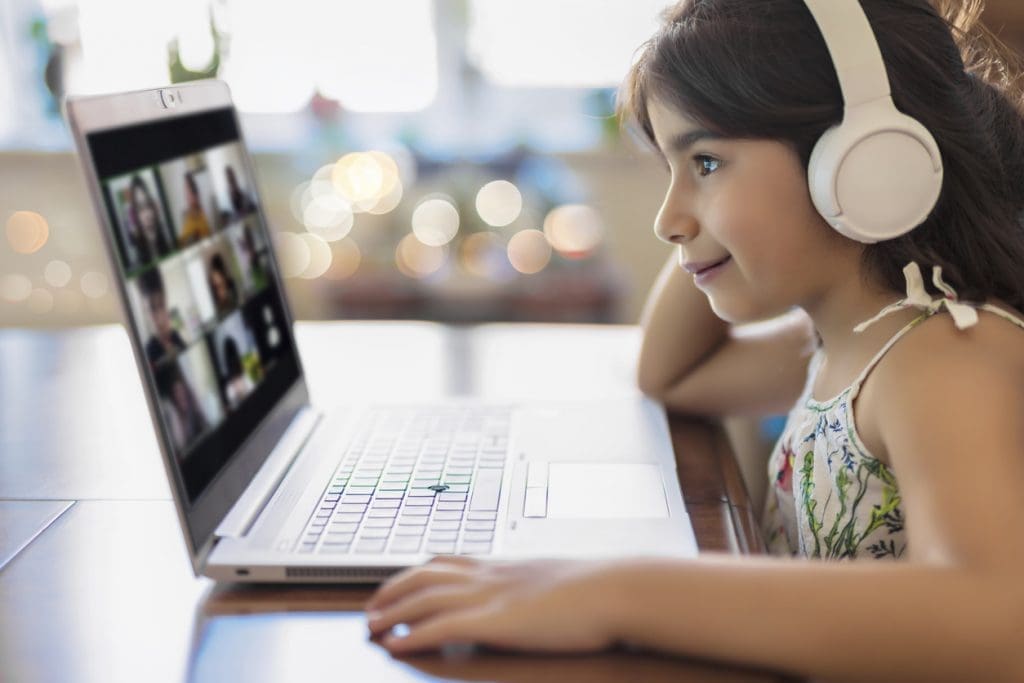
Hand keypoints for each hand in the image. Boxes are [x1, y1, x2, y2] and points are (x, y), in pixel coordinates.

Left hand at [365, 556, 617, 654]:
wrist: (615, 589)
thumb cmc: (599, 589)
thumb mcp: (558, 580)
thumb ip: (537, 585)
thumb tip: (536, 594)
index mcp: (505, 565)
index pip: (448, 560)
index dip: (416, 572)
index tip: (400, 581)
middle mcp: (490, 575)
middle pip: (424, 575)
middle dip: (392, 590)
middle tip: (372, 608)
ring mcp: (490, 596)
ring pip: (423, 598)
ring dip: (392, 613)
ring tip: (371, 627)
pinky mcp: (495, 621)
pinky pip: (440, 627)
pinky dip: (413, 636)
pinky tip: (396, 646)